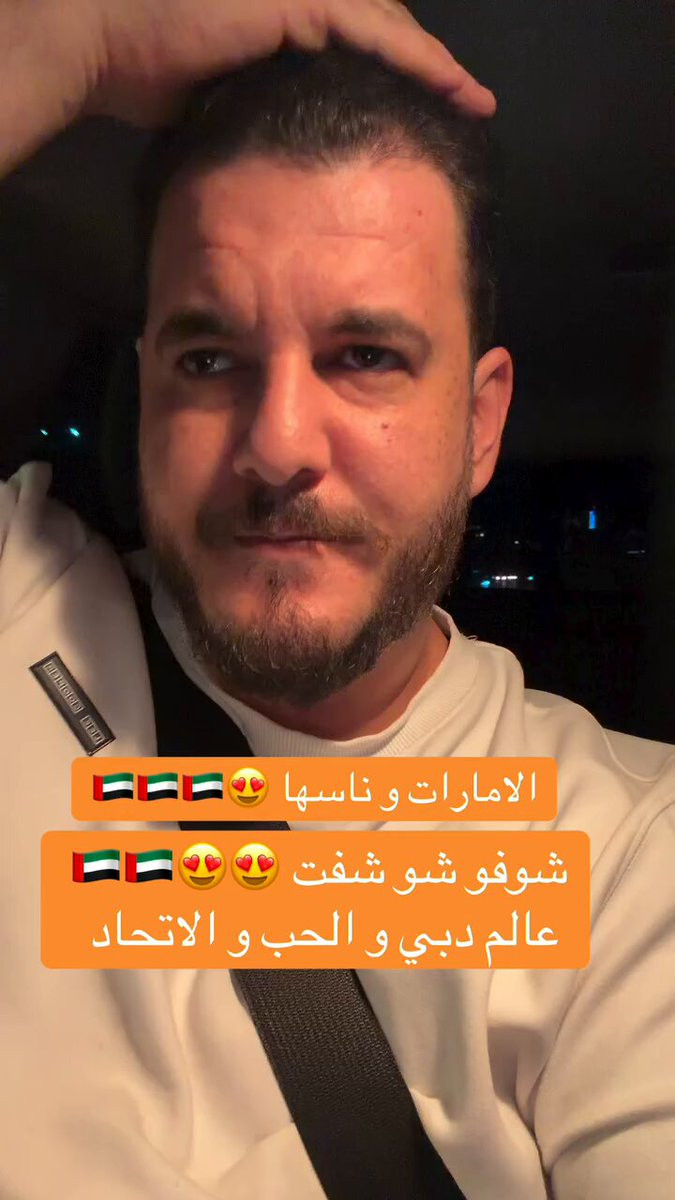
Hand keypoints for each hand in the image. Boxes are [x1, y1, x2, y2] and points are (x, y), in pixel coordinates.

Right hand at [83, 0, 495, 126]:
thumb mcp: (218, 95)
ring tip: (475, 100)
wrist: (103, 40)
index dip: (396, 68)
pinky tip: (455, 86)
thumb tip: (278, 145)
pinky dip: (420, 62)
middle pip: (384, 27)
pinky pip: (377, 36)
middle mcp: (300, 0)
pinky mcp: (301, 3)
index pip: (356, 39)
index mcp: (282, 20)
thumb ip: (259, 104)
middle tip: (468, 103)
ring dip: (437, 65)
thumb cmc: (143, 69)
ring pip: (391, 28)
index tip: (428, 105)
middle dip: (427, 65)